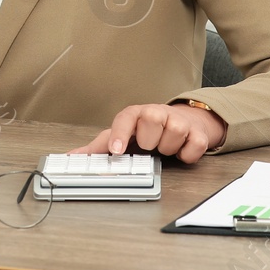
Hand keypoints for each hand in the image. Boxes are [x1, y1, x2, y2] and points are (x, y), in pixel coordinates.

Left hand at [70, 103, 226, 164]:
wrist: (185, 123)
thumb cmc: (148, 132)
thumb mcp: (123, 137)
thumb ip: (99, 147)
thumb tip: (72, 156)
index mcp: (135, 114)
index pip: (125, 119)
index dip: (120, 134)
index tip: (116, 151)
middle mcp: (157, 113)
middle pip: (150, 128)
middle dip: (150, 143)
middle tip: (151, 145)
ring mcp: (178, 121)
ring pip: (172, 138)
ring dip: (168, 149)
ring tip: (165, 147)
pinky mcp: (197, 133)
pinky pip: (192, 148)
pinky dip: (187, 155)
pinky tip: (181, 151)